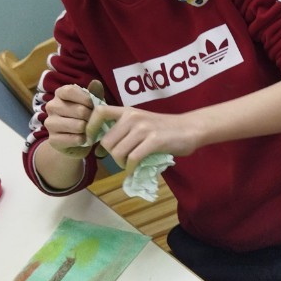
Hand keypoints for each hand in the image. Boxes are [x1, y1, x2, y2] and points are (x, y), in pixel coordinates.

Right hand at [44, 84, 98, 157]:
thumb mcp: (91, 104)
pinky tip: (83, 139)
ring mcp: (50, 123)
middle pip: (79, 110)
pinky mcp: (53, 140)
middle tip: (93, 121)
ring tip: (88, 130)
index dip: (86, 99)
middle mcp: (51, 106)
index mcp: (59, 94)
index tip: (93, 106)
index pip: (70, 91)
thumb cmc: (83, 118)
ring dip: (88, 129)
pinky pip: (76, 139)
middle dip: (91, 117)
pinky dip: (84, 140)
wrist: (74, 141)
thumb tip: (96, 82)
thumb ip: (94, 93)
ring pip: (78, 125)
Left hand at [87, 104, 204, 165]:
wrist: (190, 128)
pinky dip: (131, 168)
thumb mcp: (142, 123)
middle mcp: (133, 118)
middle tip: (122, 160)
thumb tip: (102, 147)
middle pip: (107, 141)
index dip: (90, 126)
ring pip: (118, 152)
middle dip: (111, 155)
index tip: (91, 140)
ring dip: (121, 164)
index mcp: (128, 112)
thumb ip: (125, 130)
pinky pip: (133, 158)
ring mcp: (143, 129)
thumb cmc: (166, 129)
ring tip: (130, 164)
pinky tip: (135, 169)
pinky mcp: (154, 141)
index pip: (100, 112)